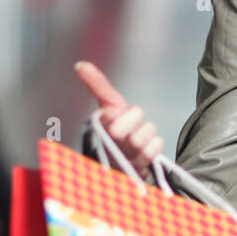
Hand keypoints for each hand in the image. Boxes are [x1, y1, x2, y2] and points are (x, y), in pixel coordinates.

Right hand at [73, 60, 164, 175]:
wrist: (128, 161)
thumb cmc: (118, 130)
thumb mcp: (110, 106)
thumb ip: (98, 86)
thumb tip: (80, 65)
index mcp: (99, 127)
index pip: (107, 114)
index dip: (118, 113)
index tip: (117, 113)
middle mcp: (107, 144)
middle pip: (121, 126)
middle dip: (134, 118)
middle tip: (134, 123)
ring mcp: (120, 159)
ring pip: (140, 137)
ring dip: (147, 132)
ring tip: (141, 136)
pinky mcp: (135, 170)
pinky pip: (153, 149)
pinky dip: (156, 144)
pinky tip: (149, 146)